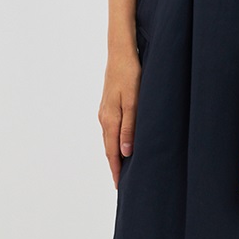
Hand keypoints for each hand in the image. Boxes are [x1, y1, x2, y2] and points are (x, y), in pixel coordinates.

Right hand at [98, 45, 140, 188]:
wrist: (120, 52)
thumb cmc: (130, 74)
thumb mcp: (134, 100)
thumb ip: (130, 126)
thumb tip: (125, 153)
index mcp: (110, 119)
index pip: (112, 151)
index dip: (116, 168)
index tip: (119, 186)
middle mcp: (104, 117)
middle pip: (108, 147)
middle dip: (114, 164)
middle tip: (120, 183)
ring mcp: (105, 110)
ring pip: (109, 138)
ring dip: (114, 152)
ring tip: (121, 167)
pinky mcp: (109, 103)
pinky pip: (110, 128)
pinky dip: (114, 140)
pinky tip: (121, 142)